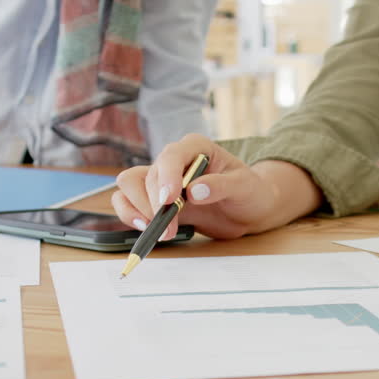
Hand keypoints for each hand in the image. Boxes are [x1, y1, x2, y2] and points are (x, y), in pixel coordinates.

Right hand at [112, 133, 321, 239]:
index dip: (167, 176)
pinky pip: (129, 202)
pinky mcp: (155, 200)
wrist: (247, 209)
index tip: (169, 200)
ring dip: (136, 208)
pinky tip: (145, 229)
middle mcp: (174, 160)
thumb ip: (221, 186)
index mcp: (195, 147)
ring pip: (130, 185)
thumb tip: (194, 192)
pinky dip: (130, 215)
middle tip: (168, 229)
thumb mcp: (243, 186)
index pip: (172, 155)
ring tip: (158, 231)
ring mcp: (161, 180)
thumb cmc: (249, 192)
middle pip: (148, 175)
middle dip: (154, 203)